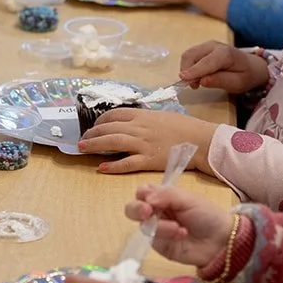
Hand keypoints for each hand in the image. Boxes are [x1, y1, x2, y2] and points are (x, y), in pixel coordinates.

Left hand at [78, 110, 215, 175]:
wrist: (200, 140)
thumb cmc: (184, 127)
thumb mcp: (161, 116)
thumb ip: (144, 119)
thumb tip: (131, 122)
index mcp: (142, 115)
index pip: (114, 114)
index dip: (100, 121)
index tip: (95, 126)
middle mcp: (139, 128)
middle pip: (109, 128)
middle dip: (92, 133)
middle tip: (82, 140)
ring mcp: (143, 144)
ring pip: (113, 142)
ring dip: (95, 145)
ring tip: (83, 149)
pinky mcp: (148, 160)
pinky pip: (127, 163)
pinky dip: (113, 165)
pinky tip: (102, 168)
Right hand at [124, 184, 232, 268]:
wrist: (221, 241)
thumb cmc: (207, 215)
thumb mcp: (188, 199)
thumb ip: (166, 195)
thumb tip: (146, 198)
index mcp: (163, 196)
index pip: (143, 192)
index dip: (142, 193)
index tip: (148, 196)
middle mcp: (156, 211)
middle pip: (133, 208)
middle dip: (136, 209)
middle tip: (146, 211)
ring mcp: (156, 229)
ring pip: (142, 225)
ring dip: (159, 225)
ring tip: (178, 228)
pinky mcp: (159, 245)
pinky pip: (153, 238)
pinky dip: (166, 235)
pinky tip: (181, 234)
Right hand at [180, 41, 270, 93]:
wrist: (251, 65)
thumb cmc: (245, 75)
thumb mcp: (238, 83)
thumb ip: (220, 81)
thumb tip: (202, 81)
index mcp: (226, 54)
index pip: (207, 62)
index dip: (194, 71)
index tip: (183, 79)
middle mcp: (214, 45)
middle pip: (192, 55)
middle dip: (187, 71)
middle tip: (194, 86)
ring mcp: (207, 45)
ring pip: (188, 55)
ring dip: (186, 69)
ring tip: (196, 83)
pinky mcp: (203, 48)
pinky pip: (190, 56)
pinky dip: (188, 67)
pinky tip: (197, 76)